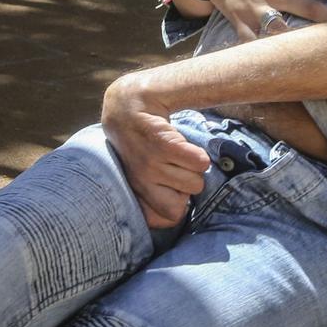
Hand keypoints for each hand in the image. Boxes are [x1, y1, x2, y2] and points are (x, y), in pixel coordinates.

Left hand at [102, 73, 209, 227]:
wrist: (126, 107)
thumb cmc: (138, 146)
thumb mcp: (140, 174)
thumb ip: (154, 197)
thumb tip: (177, 215)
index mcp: (137, 192)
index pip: (167, 219)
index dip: (177, 206)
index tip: (172, 189)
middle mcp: (142, 182)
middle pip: (185, 203)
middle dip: (187, 187)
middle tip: (176, 167)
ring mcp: (151, 165)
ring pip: (196, 182)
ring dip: (194, 168)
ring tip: (177, 153)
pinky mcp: (164, 145)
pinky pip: (200, 163)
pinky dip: (198, 154)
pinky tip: (182, 144)